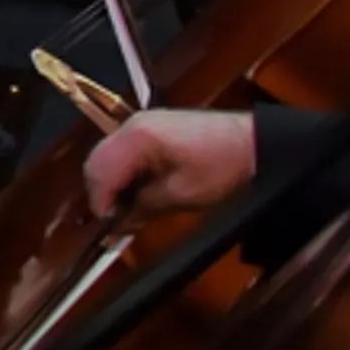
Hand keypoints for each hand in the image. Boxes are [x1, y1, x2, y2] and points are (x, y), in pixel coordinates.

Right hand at [83, 109, 258, 222]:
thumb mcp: (182, 195)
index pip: (100, 171)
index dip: (100, 202)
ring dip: (111, 183)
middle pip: (96, 161)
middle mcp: (131, 125)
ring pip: (106, 155)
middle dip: (101, 193)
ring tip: (126, 208)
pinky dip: (123, 172)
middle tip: (115, 220)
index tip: (108, 227)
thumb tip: (119, 224)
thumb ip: (144, 207)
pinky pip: (122, 150)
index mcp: (137, 138)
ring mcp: (140, 122)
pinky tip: (137, 190)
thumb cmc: (221, 166)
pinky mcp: (150, 127)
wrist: (252, 142)